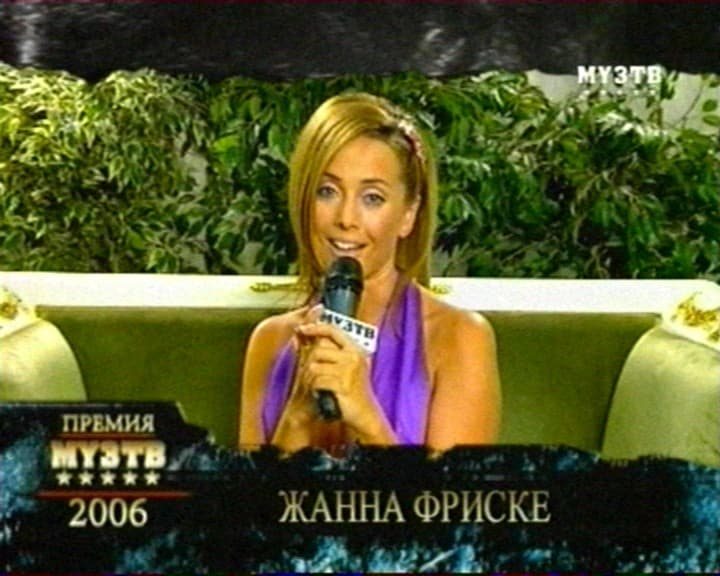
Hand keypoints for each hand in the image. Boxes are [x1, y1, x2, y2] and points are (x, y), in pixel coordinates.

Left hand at [295, 318, 384, 436]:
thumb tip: (301, 333)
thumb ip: (326, 350)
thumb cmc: (351, 390)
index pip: (333, 330)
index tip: (301, 329)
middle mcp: (354, 357)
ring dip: (310, 378)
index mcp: (355, 349)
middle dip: (309, 363)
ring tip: (315, 386)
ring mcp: (349, 370)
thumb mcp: (344, 366)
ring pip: (314, 366)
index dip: (316, 327)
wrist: (365, 414)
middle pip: (318, 350)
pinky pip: (317, 381)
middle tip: (308, 375)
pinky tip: (319, 393)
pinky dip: (314, 388)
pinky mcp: (343, 385)